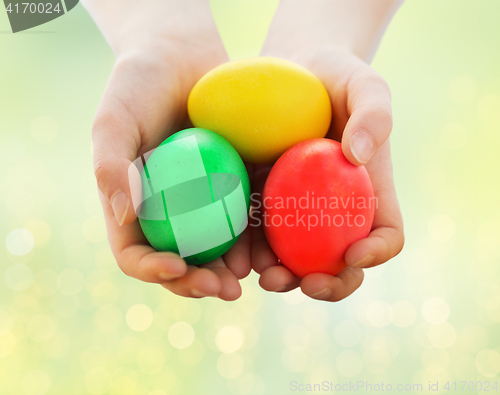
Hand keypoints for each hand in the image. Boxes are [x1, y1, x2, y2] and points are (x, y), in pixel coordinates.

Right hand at [86, 0, 250, 299]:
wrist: (181, 55)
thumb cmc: (139, 83)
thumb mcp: (115, 119)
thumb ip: (110, 166)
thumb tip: (124, 218)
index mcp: (133, 205)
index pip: (135, 252)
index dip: (152, 270)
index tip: (177, 267)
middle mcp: (166, 210)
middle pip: (178, 261)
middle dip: (198, 283)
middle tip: (226, 289)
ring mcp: (199, 201)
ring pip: (214, 248)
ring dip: (231, 270)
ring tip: (252, 276)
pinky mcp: (231, 185)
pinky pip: (242, 218)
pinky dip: (254, 237)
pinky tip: (271, 244)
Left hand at [251, 45, 404, 300]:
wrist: (293, 72)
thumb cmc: (336, 78)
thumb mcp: (364, 84)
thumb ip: (374, 114)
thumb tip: (358, 155)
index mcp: (368, 192)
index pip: (386, 233)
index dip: (377, 252)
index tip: (355, 253)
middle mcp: (335, 210)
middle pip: (340, 262)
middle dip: (328, 283)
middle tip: (305, 283)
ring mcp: (298, 211)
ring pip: (295, 259)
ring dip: (282, 276)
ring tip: (262, 275)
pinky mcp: (264, 202)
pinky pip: (258, 234)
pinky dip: (249, 250)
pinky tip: (235, 253)